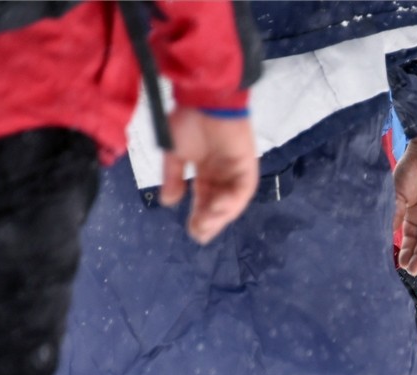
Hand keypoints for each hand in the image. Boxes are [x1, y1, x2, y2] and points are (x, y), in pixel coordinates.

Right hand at [160, 107, 257, 244]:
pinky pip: (243, 190)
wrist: (204, 99)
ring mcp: (236, 171)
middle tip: (199, 233)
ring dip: (221, 215)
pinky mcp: (247, 166)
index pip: (205, 201)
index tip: (191, 230)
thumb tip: (169, 202)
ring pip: (232, 202)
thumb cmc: (188, 121)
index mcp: (206, 173)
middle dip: (210, 222)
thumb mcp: (174, 154)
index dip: (199, 217)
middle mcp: (223, 175)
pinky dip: (232, 201)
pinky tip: (218, 207)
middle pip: (220, 206)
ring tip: (207, 224)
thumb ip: (173, 178)